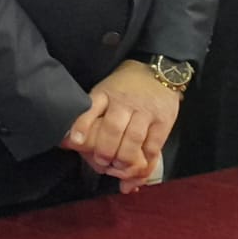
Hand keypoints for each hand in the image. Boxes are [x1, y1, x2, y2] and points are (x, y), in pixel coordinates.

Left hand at [76, 61, 180, 180]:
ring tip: (118, 166)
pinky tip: (139, 165)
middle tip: (101, 162)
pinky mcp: (163, 121)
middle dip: (105, 151)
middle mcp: (124, 102)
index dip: (82, 126)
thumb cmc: (126, 86)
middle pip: (113, 129)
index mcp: (105, 93)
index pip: (91, 109)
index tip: (75, 142)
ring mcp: (145, 111)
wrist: (160, 72)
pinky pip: (154, 145)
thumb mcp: (105, 90)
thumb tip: (74, 141)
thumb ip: (92, 112)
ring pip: (133, 139)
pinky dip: (146, 160)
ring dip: (124, 158)